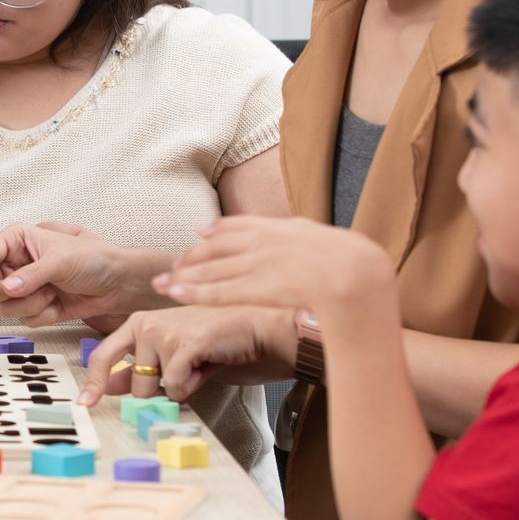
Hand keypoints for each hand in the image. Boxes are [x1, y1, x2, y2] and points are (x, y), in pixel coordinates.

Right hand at [0, 221, 161, 326]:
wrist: (116, 283)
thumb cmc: (93, 258)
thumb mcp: (60, 260)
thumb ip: (31, 275)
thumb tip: (6, 288)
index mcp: (17, 241)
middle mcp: (16, 264)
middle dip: (4, 293)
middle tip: (20, 292)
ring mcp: (23, 287)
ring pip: (4, 306)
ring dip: (30, 304)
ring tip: (52, 292)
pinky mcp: (34, 306)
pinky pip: (23, 319)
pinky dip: (42, 314)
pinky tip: (58, 302)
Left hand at [78, 306, 296, 405]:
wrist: (255, 328)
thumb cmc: (215, 341)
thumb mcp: (171, 354)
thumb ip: (138, 368)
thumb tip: (109, 387)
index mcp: (138, 323)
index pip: (103, 356)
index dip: (94, 384)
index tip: (86, 404)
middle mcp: (145, 324)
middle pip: (134, 385)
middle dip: (159, 391)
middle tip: (184, 370)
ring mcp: (163, 331)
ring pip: (156, 388)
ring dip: (180, 386)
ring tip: (198, 364)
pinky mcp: (184, 342)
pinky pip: (176, 386)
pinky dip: (193, 386)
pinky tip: (205, 365)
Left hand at [153, 217, 391, 320]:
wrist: (356, 275)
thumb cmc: (354, 265)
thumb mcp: (331, 242)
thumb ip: (312, 242)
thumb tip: (312, 244)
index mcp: (283, 228)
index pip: (241, 226)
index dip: (218, 230)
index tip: (202, 234)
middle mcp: (264, 242)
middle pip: (218, 247)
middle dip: (193, 256)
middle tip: (174, 265)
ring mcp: (257, 264)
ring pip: (211, 270)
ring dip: (183, 276)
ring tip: (162, 284)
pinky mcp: (253, 288)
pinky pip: (217, 291)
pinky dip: (193, 292)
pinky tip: (175, 294)